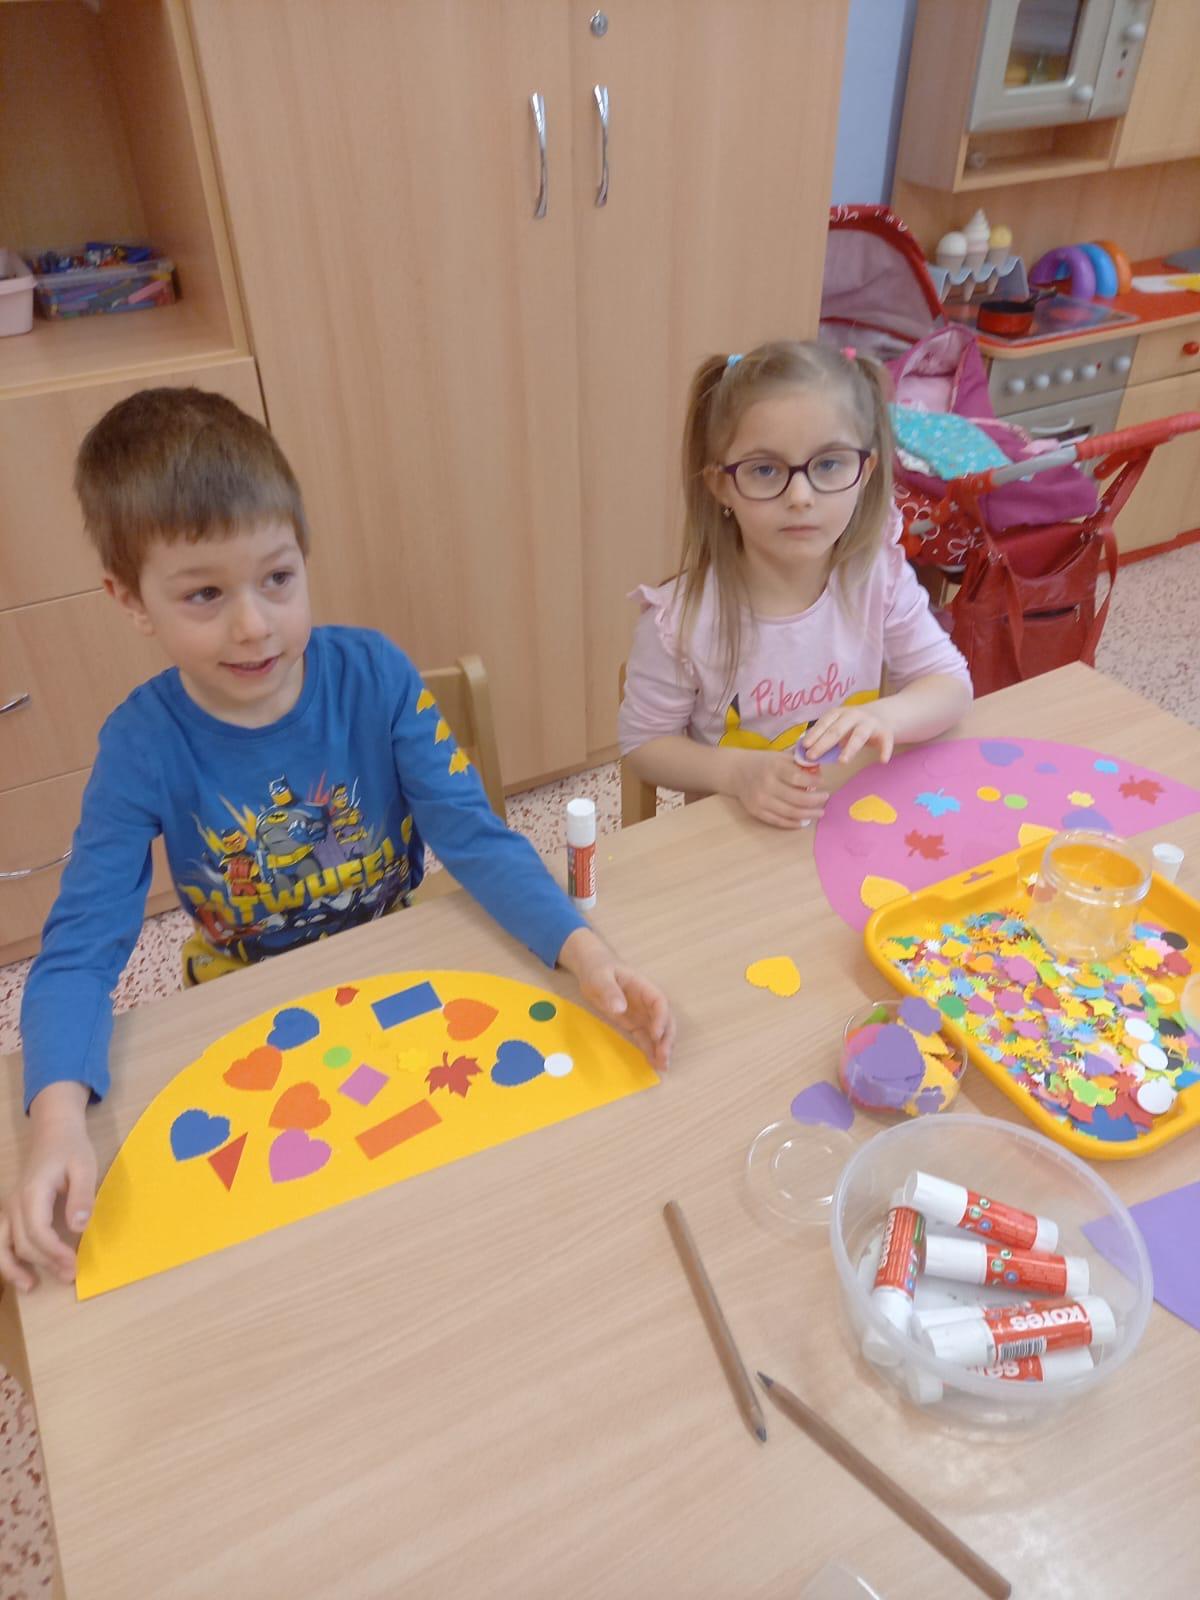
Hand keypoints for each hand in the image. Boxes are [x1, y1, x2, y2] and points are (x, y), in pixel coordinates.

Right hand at [0, 1082, 94, 1291]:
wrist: (54, 1132)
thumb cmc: (72, 1149)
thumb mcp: (85, 1167)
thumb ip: (82, 1196)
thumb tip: (78, 1227)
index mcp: (33, 1192)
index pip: (37, 1231)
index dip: (54, 1252)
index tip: (73, 1265)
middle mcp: (15, 1203)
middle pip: (23, 1242)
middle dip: (45, 1262)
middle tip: (70, 1275)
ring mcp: (9, 1208)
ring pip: (4, 1244)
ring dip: (15, 1268)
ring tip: (32, 1286)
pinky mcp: (10, 1211)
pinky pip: (0, 1239)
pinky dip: (5, 1259)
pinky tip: (19, 1275)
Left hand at [558, 928, 674, 1069]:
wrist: (592, 969)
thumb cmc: (598, 968)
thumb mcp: (600, 977)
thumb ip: (609, 991)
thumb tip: (620, 1007)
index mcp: (643, 987)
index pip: (659, 1003)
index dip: (661, 1019)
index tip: (656, 1034)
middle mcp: (646, 1002)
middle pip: (665, 1020)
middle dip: (667, 1038)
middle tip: (664, 1057)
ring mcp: (641, 1013)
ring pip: (658, 1032)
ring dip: (662, 1048)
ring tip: (662, 1066)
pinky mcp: (633, 1023)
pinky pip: (645, 1038)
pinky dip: (650, 1050)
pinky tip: (653, 1064)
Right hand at [728, 749, 825, 828]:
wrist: (735, 771)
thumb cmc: (763, 763)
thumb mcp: (779, 756)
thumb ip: (798, 763)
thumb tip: (819, 770)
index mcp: (774, 767)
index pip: (797, 778)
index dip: (813, 782)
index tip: (822, 782)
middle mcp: (766, 784)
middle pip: (797, 798)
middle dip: (815, 800)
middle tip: (825, 798)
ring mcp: (761, 800)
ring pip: (790, 812)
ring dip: (809, 814)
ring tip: (820, 812)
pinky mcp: (756, 812)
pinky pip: (778, 821)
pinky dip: (794, 823)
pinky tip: (804, 820)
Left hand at [803, 700, 895, 765]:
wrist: (885, 714)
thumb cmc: (854, 724)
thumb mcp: (839, 725)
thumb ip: (825, 736)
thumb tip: (804, 750)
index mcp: (839, 713)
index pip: (825, 722)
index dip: (814, 733)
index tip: (805, 746)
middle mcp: (854, 716)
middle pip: (838, 730)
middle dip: (824, 743)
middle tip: (813, 756)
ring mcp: (870, 723)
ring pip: (859, 736)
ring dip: (850, 748)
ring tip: (842, 761)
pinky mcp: (885, 732)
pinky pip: (886, 741)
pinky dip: (885, 750)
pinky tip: (882, 760)